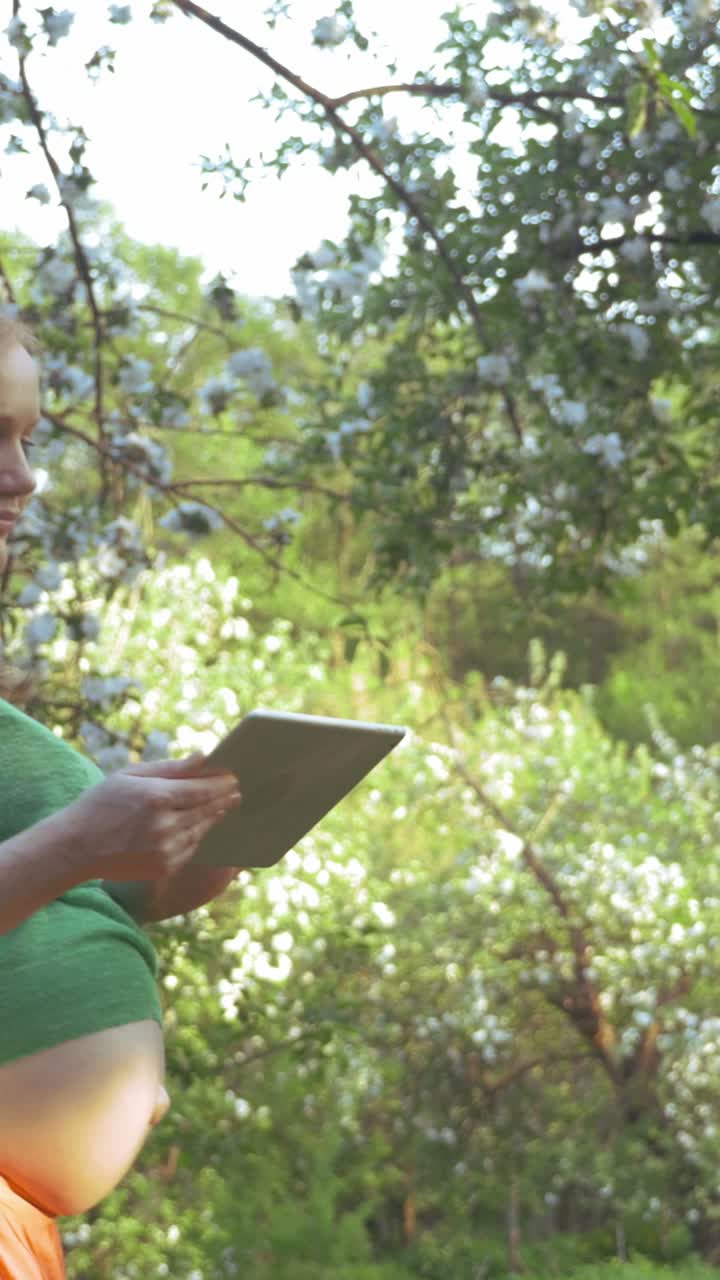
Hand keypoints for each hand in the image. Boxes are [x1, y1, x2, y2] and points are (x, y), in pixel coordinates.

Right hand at [61, 751, 242, 882]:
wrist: (77, 846)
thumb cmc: (102, 803)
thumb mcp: (131, 776)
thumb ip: (170, 768)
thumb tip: (203, 757)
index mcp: (157, 797)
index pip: (202, 789)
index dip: (222, 784)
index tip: (234, 778)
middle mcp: (165, 824)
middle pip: (207, 809)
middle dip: (224, 799)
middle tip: (237, 792)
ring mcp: (166, 848)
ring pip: (202, 829)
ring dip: (214, 818)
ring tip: (222, 807)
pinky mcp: (164, 866)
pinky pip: (191, 848)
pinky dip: (198, 836)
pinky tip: (201, 827)